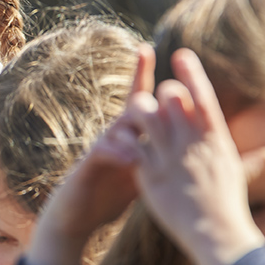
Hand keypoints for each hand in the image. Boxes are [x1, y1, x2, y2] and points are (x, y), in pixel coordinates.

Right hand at [27, 44, 154, 264]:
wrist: (77, 217)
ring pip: (119, 126)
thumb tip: (187, 141)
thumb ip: (157, 154)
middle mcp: (113, 137)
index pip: (140, 103)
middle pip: (132, 105)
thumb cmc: (109, 194)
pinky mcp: (87, 167)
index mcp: (129, 137)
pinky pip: (103, 153)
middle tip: (145, 52)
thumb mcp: (140, 172)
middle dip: (139, 78)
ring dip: (136, 122)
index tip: (149, 47)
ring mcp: (99, 150)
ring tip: (152, 119)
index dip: (145, 76)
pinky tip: (133, 156)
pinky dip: (120, 153)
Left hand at [128, 49, 264, 264]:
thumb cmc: (229, 207)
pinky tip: (121, 136)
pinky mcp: (149, 173)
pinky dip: (126, 137)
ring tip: (136, 112)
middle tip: (157, 100)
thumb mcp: (241, 177)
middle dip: (162, 93)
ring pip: (146, 114)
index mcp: (216, 139)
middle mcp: (193, 143)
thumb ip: (256, 162)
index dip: (191, 73)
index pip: (202, 96)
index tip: (181, 55)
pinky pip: (132, 144)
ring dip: (139, 109)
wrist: (215, 235)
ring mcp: (170, 157)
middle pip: (171, 98)